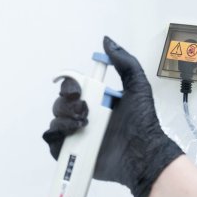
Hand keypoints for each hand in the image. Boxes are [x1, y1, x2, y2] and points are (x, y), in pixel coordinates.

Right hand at [42, 36, 184, 196]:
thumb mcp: (138, 87)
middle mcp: (85, 116)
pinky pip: (53, 142)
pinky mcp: (73, 153)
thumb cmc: (143, 123)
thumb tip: (107, 41)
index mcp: (97, 100)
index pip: (73, 86)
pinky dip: (56, 137)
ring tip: (82, 125)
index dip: (69, 85)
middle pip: (60, 103)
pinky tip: (72, 135)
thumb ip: (125, 63)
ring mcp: (78, 135)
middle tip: (85, 111)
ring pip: (55, 121)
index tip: (76, 90)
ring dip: (63, 120)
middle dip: (68, 104)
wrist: (143, 154)